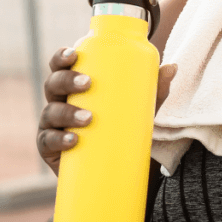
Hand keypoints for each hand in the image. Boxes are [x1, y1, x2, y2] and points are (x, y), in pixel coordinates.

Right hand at [36, 46, 177, 176]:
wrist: (119, 168)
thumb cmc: (124, 126)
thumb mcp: (142, 108)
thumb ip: (155, 89)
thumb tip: (173, 67)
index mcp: (75, 87)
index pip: (62, 67)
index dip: (62, 57)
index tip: (74, 53)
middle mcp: (60, 103)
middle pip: (53, 85)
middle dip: (67, 81)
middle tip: (88, 83)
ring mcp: (53, 126)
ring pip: (51, 113)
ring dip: (67, 112)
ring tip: (89, 117)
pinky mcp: (52, 150)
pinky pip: (48, 142)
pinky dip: (59, 140)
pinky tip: (72, 139)